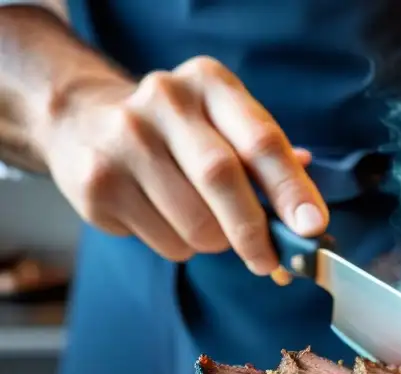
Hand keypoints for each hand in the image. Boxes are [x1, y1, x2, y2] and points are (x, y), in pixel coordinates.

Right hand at [34, 56, 327, 274]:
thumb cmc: (180, 133)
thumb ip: (271, 166)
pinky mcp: (99, 182)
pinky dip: (181, 247)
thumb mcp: (227, 126)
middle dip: (254, 231)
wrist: (84, 121)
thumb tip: (310, 221)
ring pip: (196, 223)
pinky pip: (166, 241)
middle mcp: (165, 100)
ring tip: (205, 224)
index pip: (261, 141)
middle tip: (269, 261)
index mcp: (210, 84)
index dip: (291, 189)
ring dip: (215, 242)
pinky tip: (165, 219)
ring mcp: (125, 139)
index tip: (312, 227)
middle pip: (222, 178)